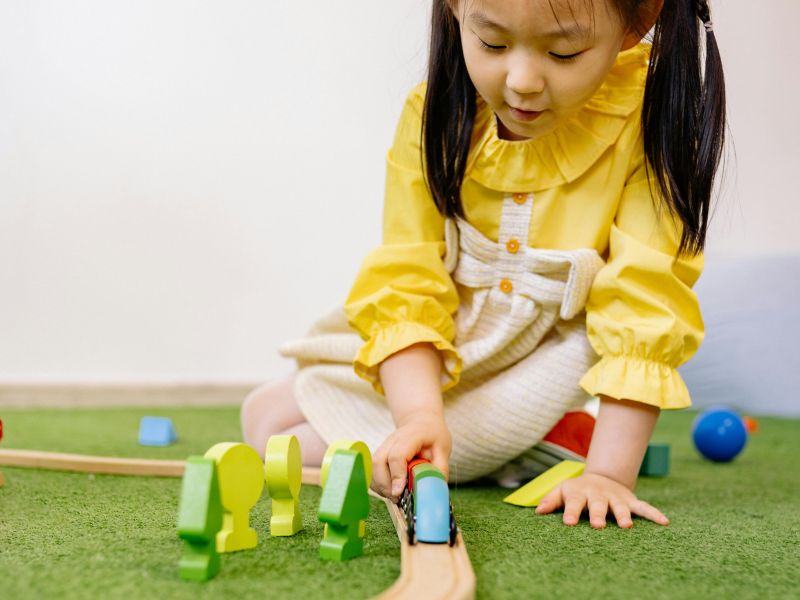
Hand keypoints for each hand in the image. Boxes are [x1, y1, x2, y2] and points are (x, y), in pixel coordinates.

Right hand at [371, 413, 451, 501]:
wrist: (422, 423)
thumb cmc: (433, 436)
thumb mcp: (444, 449)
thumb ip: (439, 469)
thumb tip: (433, 489)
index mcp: (411, 436)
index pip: (397, 455)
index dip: (397, 475)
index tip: (399, 492)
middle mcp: (392, 440)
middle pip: (379, 462)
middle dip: (385, 485)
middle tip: (398, 498)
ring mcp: (383, 446)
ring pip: (371, 467)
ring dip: (380, 486)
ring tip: (395, 496)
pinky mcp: (379, 454)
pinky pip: (371, 471)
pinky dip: (377, 484)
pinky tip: (390, 490)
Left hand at [535, 471, 669, 527]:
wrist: (602, 476)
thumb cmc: (578, 490)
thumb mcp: (562, 491)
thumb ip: (551, 500)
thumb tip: (537, 512)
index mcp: (580, 493)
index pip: (573, 503)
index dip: (570, 512)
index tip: (568, 523)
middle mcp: (599, 495)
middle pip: (598, 505)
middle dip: (598, 515)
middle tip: (597, 526)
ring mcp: (616, 498)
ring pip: (621, 507)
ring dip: (624, 515)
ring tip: (626, 526)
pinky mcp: (631, 501)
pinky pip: (644, 507)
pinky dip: (654, 514)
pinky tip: (664, 522)